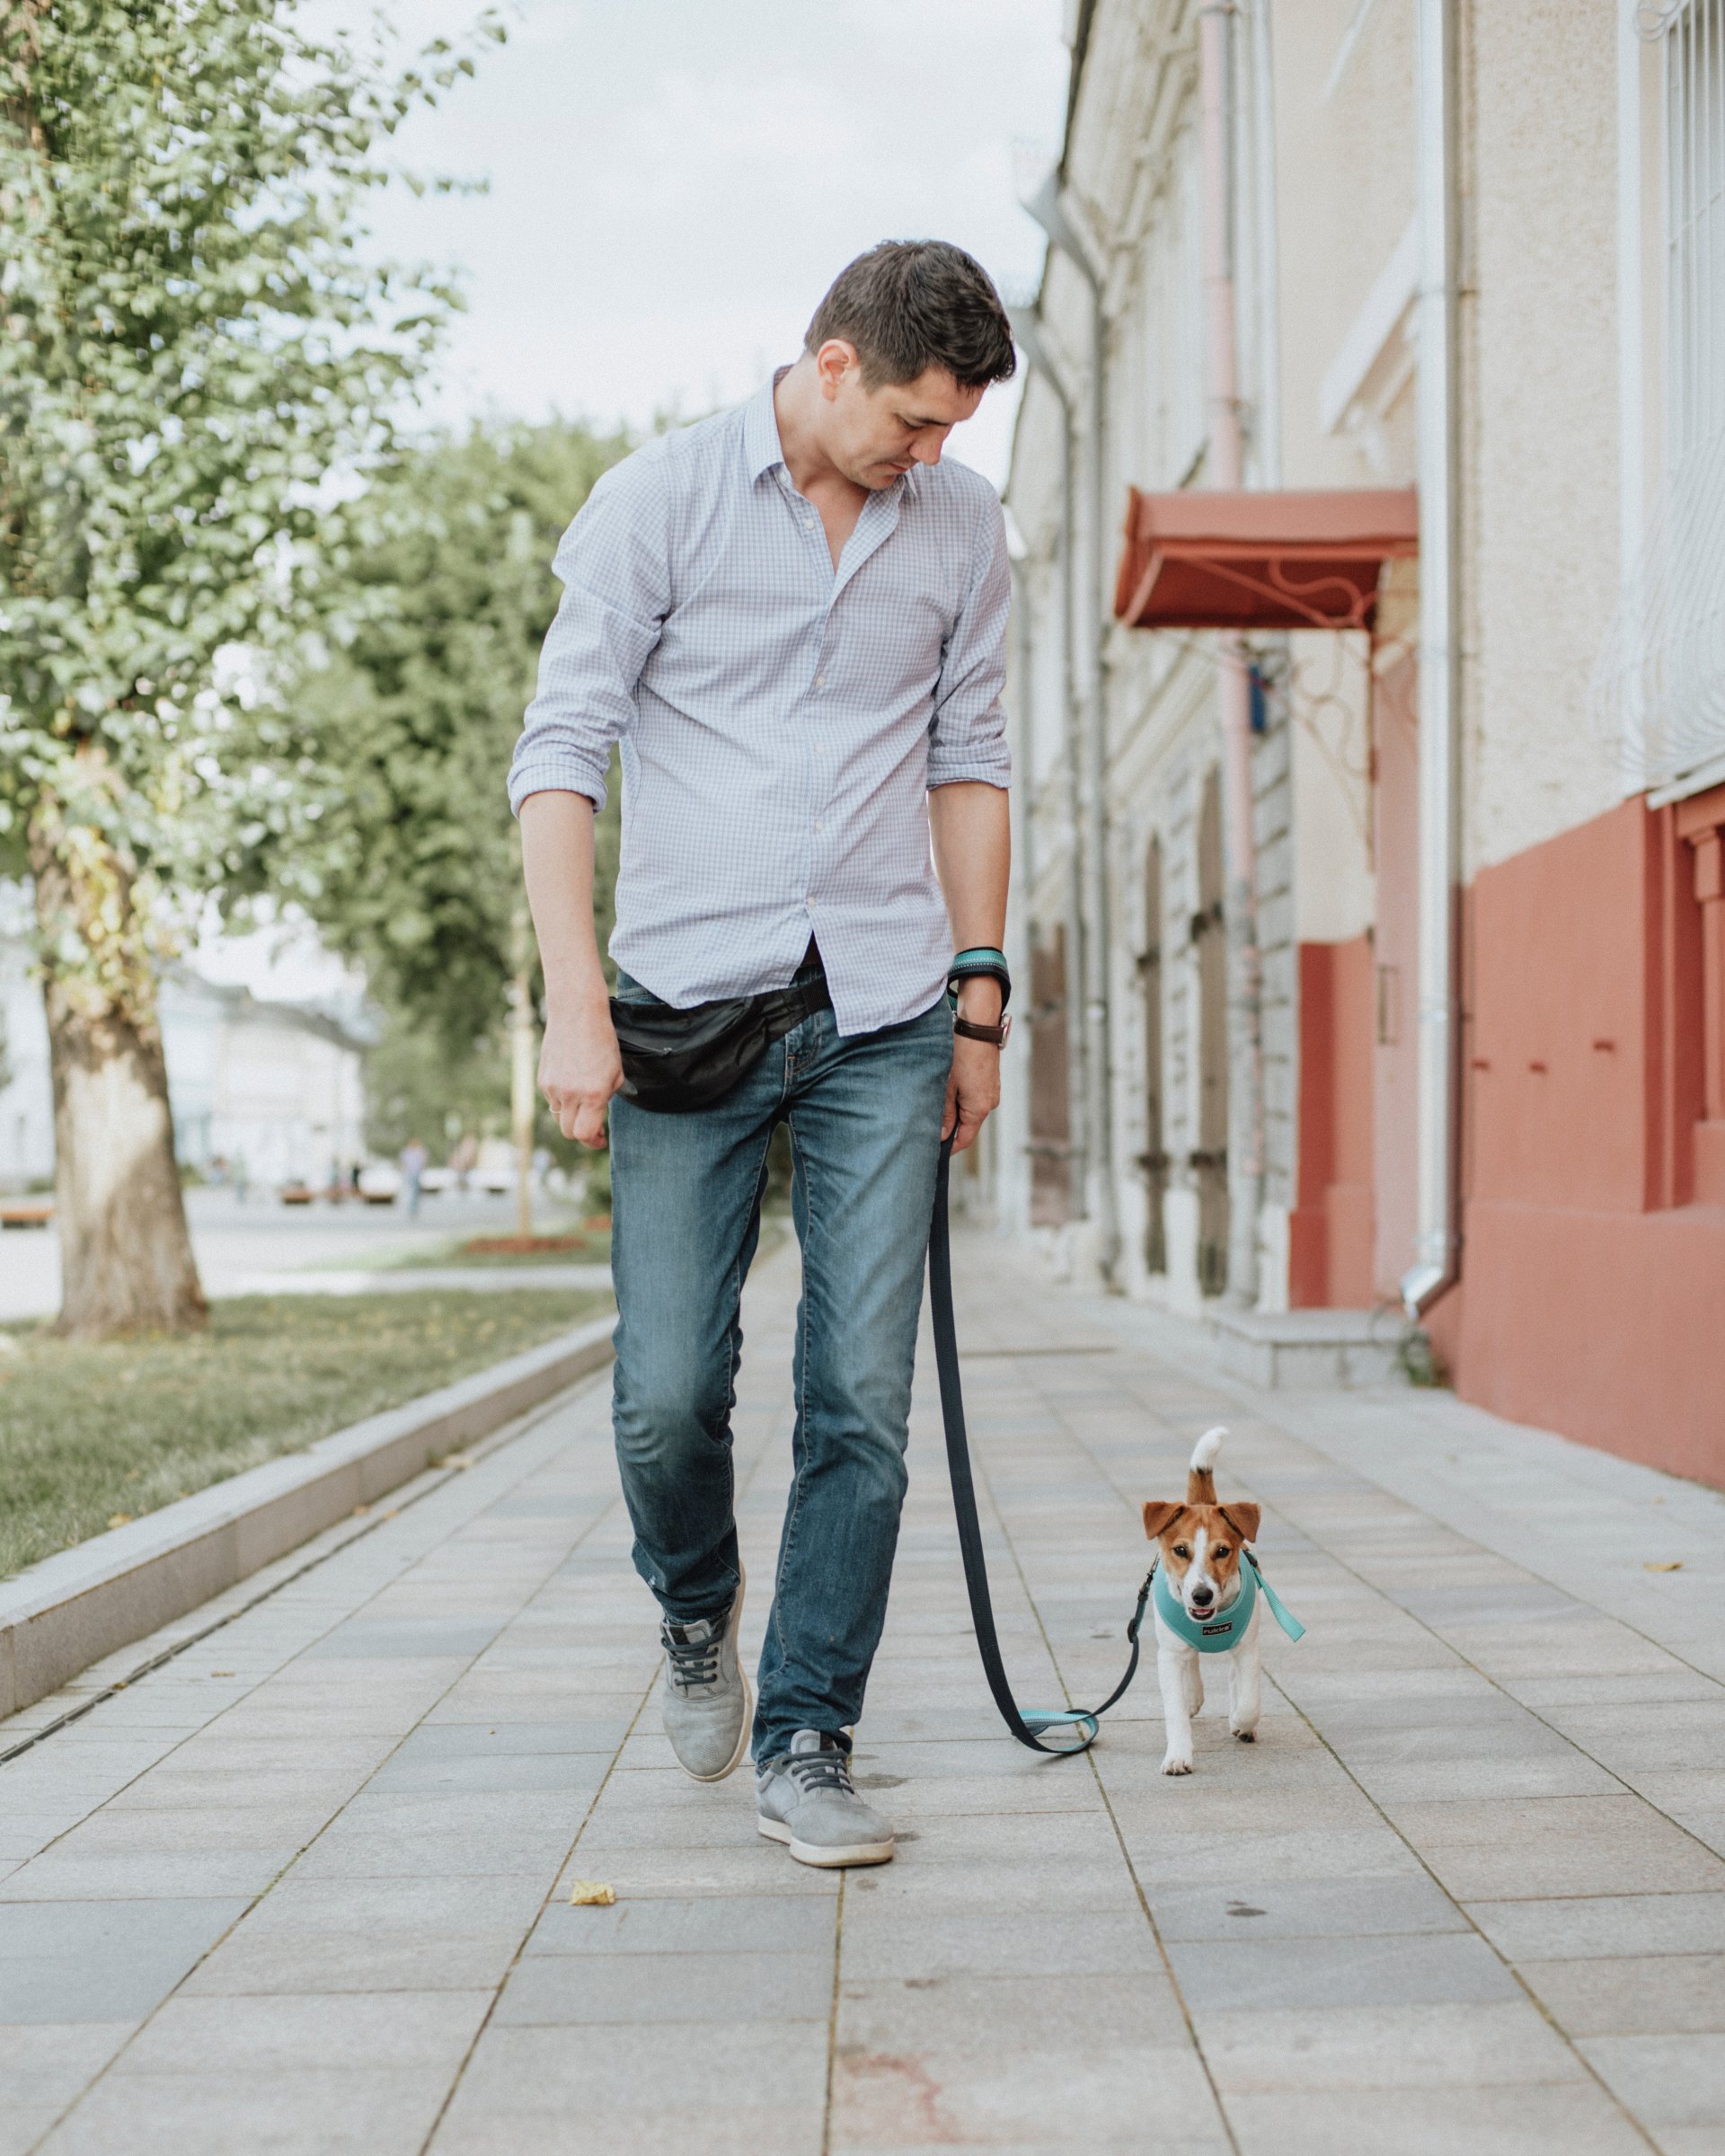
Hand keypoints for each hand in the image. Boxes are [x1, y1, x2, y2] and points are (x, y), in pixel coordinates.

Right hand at [540, 998, 623, 1147]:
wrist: (576, 1014)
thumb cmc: (602, 1042)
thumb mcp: (616, 1073)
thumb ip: (606, 1099)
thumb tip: (597, 1118)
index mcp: (593, 1094)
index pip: (585, 1134)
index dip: (593, 1141)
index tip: (600, 1139)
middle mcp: (570, 1094)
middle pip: (569, 1132)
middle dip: (582, 1133)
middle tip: (594, 1127)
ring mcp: (553, 1087)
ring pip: (559, 1117)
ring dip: (572, 1116)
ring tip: (584, 1101)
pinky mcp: (542, 1080)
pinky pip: (552, 1101)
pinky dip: (563, 1100)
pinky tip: (572, 1082)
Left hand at [942, 977, 1002, 1154]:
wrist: (977, 1025)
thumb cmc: (960, 1053)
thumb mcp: (946, 1086)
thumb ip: (944, 1113)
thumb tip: (942, 1135)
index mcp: (979, 1108)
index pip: (964, 1139)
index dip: (948, 1147)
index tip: (932, 1150)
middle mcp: (989, 1102)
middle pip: (967, 1125)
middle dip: (948, 1127)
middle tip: (926, 1126)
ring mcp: (991, 1090)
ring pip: (969, 1110)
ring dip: (953, 1110)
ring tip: (933, 1103)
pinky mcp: (989, 1080)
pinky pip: (973, 1097)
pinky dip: (960, 1098)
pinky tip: (946, 1088)